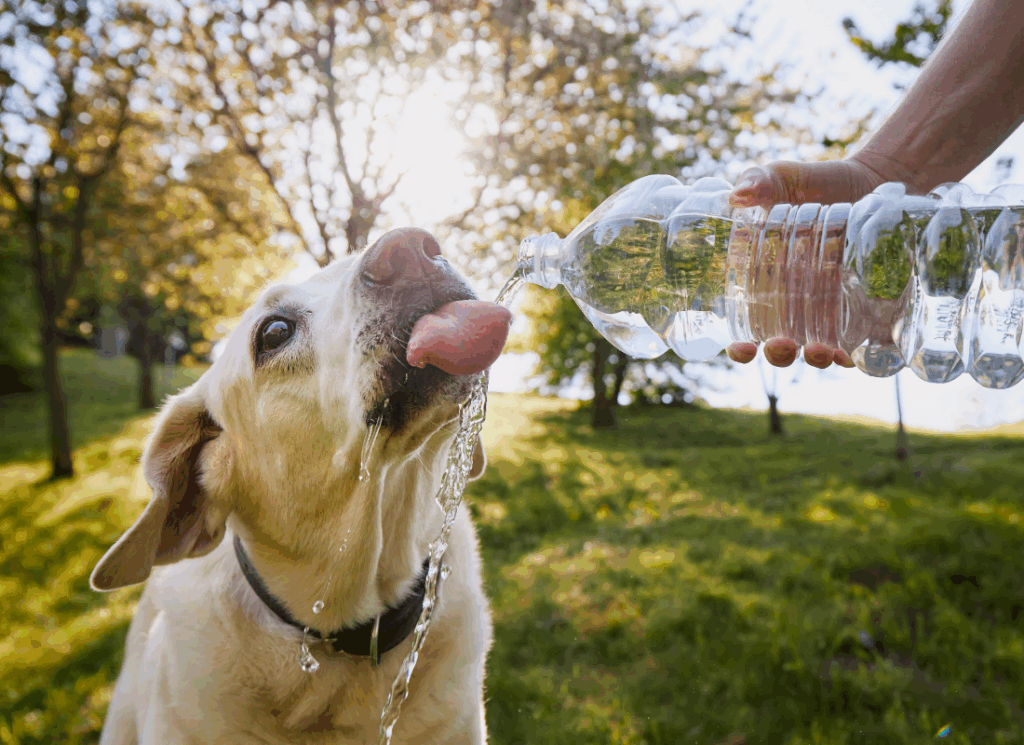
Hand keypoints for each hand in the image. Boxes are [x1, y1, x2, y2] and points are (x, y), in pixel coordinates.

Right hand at [725, 158, 888, 368]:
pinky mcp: (873, 309)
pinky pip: (867, 344)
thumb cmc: (820, 183)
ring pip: (822, 352)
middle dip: (780, 354)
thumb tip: (738, 196)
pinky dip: (862, 356)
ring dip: (818, 359)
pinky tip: (858, 354)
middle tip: (782, 344)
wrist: (878, 179)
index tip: (740, 348)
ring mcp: (836, 311)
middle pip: (783, 348)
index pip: (746, 326)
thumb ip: (759, 181)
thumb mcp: (785, 178)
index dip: (740, 346)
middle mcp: (799, 306)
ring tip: (821, 352)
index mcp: (767, 284)